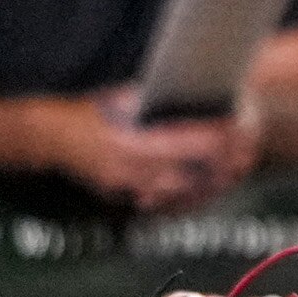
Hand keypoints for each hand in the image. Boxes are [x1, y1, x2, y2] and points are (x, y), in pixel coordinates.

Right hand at [62, 98, 251, 214]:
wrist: (50, 138)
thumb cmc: (88, 113)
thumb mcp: (120, 98)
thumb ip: (155, 100)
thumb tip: (193, 93)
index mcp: (129, 139)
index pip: (184, 140)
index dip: (214, 135)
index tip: (237, 126)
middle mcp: (129, 167)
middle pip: (189, 172)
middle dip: (221, 163)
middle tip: (247, 152)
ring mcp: (127, 186)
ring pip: (182, 192)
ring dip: (212, 183)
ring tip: (236, 170)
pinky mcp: (125, 197)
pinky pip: (166, 203)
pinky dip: (191, 197)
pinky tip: (209, 188)